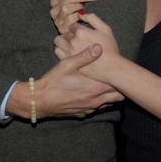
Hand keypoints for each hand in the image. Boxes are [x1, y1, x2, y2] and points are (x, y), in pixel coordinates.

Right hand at [8, 44, 122, 119]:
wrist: (40, 101)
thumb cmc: (53, 81)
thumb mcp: (67, 64)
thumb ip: (85, 56)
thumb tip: (99, 47)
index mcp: (94, 88)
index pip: (118, 85)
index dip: (120, 78)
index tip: (120, 70)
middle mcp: (95, 101)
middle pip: (118, 97)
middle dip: (119, 88)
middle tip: (116, 77)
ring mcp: (90, 109)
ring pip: (109, 103)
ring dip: (110, 95)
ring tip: (106, 84)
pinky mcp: (83, 114)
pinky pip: (98, 108)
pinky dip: (99, 101)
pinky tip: (92, 93)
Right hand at [49, 0, 101, 33]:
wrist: (75, 34)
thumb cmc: (76, 13)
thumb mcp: (74, 0)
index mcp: (55, 1)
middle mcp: (53, 10)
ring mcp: (57, 20)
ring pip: (66, 8)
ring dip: (79, 6)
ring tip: (86, 6)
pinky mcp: (61, 29)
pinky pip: (70, 20)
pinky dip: (78, 16)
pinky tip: (84, 15)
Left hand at [54, 14, 119, 83]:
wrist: (111, 68)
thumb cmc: (110, 48)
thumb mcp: (105, 29)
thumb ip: (92, 18)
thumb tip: (80, 14)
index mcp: (81, 32)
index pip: (72, 24)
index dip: (76, 27)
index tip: (81, 31)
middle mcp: (72, 41)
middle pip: (64, 32)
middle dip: (70, 33)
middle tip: (78, 38)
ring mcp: (69, 52)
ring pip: (58, 41)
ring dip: (63, 40)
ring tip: (71, 44)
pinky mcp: (68, 62)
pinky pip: (57, 51)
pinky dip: (61, 50)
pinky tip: (70, 51)